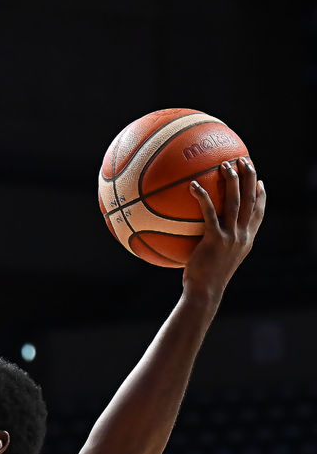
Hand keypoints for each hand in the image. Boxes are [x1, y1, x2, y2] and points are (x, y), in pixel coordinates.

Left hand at [183, 157, 264, 298]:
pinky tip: (193, 185)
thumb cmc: (205, 281)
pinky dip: (203, 197)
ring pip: (235, 201)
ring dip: (232, 180)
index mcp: (246, 240)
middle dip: (250, 177)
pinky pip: (209, 212)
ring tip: (225, 164)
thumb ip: (216, 246)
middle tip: (244, 160)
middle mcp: (243, 235)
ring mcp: (231, 237)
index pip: (258, 213)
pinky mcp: (215, 239)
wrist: (204, 293)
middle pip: (251, 199)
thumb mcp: (216, 261)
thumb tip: (201, 237)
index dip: (261, 196)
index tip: (260, 182)